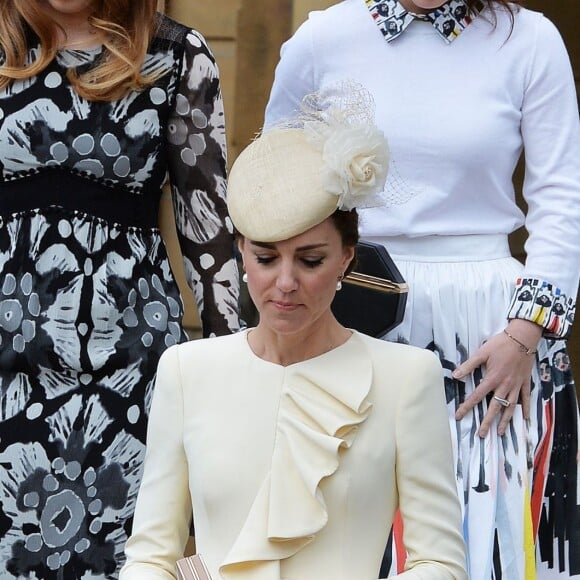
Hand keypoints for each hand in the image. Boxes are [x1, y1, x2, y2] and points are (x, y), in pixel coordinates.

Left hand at [453, 319, 541, 436]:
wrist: (523, 338)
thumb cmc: (500, 344)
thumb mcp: (482, 353)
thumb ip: (469, 365)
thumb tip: (455, 375)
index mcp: (492, 379)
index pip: (477, 396)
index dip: (467, 407)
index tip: (459, 416)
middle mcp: (505, 386)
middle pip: (495, 408)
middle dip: (487, 422)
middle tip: (482, 435)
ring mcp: (516, 385)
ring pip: (510, 407)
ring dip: (505, 420)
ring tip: (501, 433)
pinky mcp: (525, 382)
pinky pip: (526, 398)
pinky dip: (525, 409)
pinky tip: (524, 419)